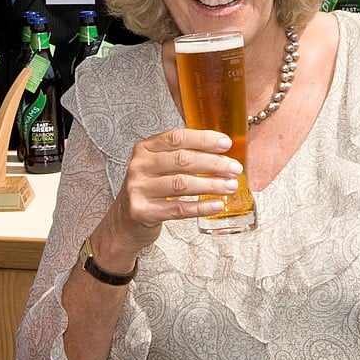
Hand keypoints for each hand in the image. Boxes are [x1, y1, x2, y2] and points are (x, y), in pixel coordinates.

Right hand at [101, 127, 241, 253]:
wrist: (124, 221)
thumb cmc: (148, 190)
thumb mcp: (157, 167)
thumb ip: (180, 156)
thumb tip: (221, 153)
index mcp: (144, 149)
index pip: (176, 138)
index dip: (203, 139)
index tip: (226, 144)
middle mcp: (139, 166)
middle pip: (182, 160)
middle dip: (213, 164)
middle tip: (235, 168)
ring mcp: (138, 189)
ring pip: (181, 184)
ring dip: (211, 185)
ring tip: (230, 186)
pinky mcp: (142, 211)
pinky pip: (177, 209)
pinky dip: (200, 207)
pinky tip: (216, 205)